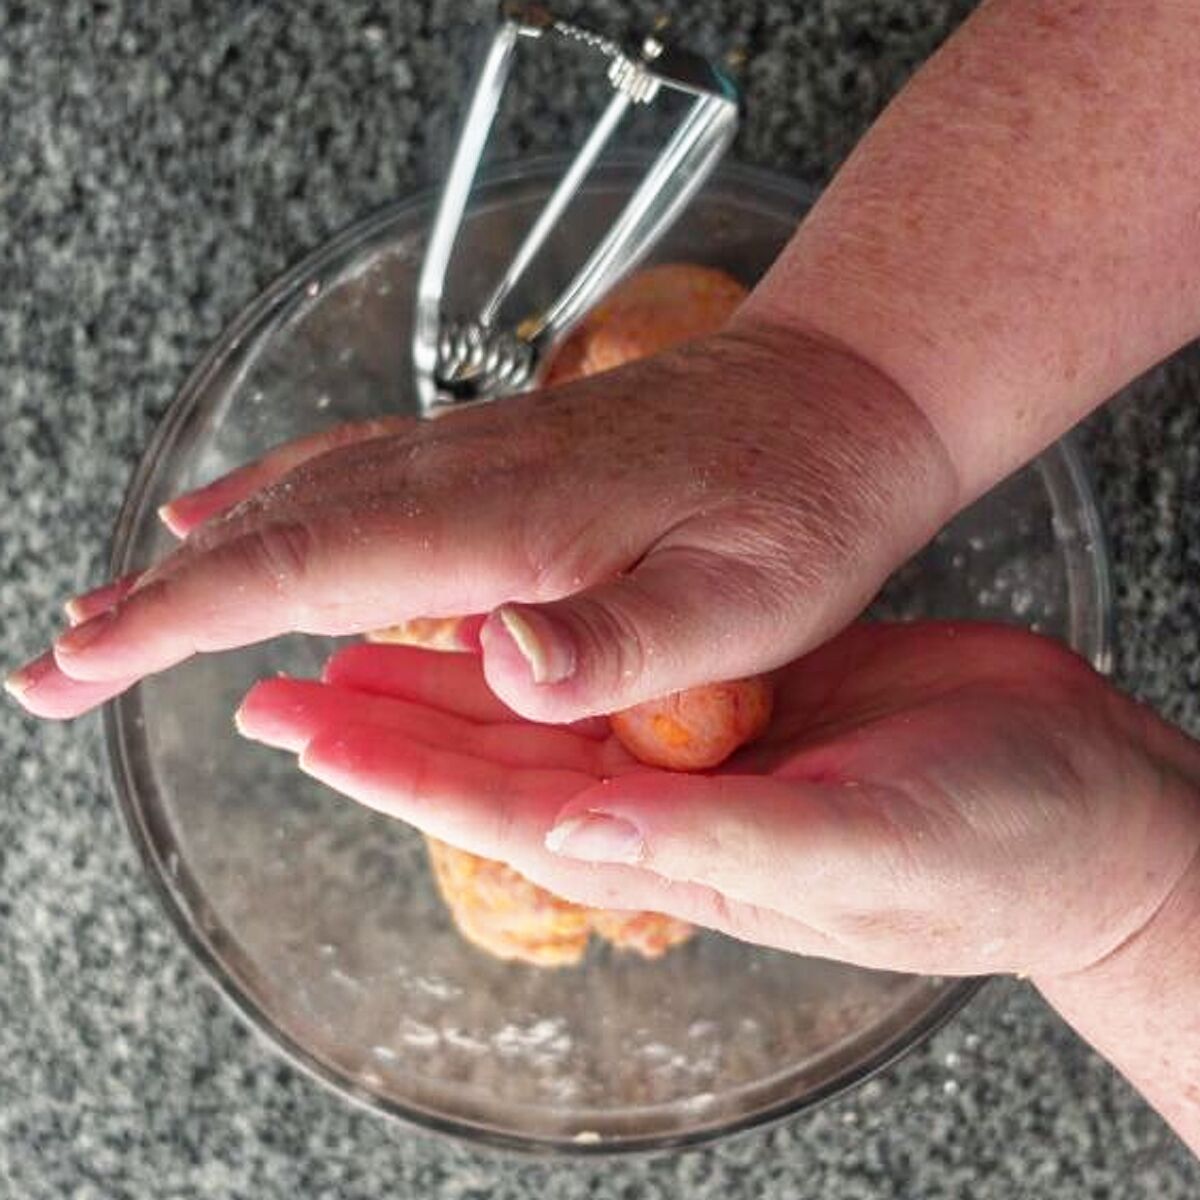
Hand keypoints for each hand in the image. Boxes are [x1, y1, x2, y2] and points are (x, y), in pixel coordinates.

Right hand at [8, 328, 955, 721]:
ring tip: (113, 612)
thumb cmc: (806, 505)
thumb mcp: (753, 598)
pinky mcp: (499, 452)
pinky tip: (233, 511)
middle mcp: (472, 473)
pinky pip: (356, 468)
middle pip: (276, 531)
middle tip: (53, 670)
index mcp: (512, 521)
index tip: (83, 665)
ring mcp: (480, 453)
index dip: (182, 618)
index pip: (307, 567)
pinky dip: (274, 498)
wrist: (841, 398)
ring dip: (198, 557)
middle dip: (153, 601)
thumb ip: (627, 642)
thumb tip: (496, 663)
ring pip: (304, 495)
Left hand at [235, 620, 1199, 979]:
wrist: (1083, 801)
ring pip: (539, 711)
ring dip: (445, 684)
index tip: (303, 728)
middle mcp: (669, 802)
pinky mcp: (740, 695)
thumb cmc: (996, 844)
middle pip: (493, 762)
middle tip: (284, 689)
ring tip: (356, 651)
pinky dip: (542, 645)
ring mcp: (701, 748)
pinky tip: (501, 626)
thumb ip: (718, 843)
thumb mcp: (862, 843)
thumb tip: (580, 829)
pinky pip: (612, 670)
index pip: (500, 810)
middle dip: (384, 727)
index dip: (394, 770)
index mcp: (677, 847)